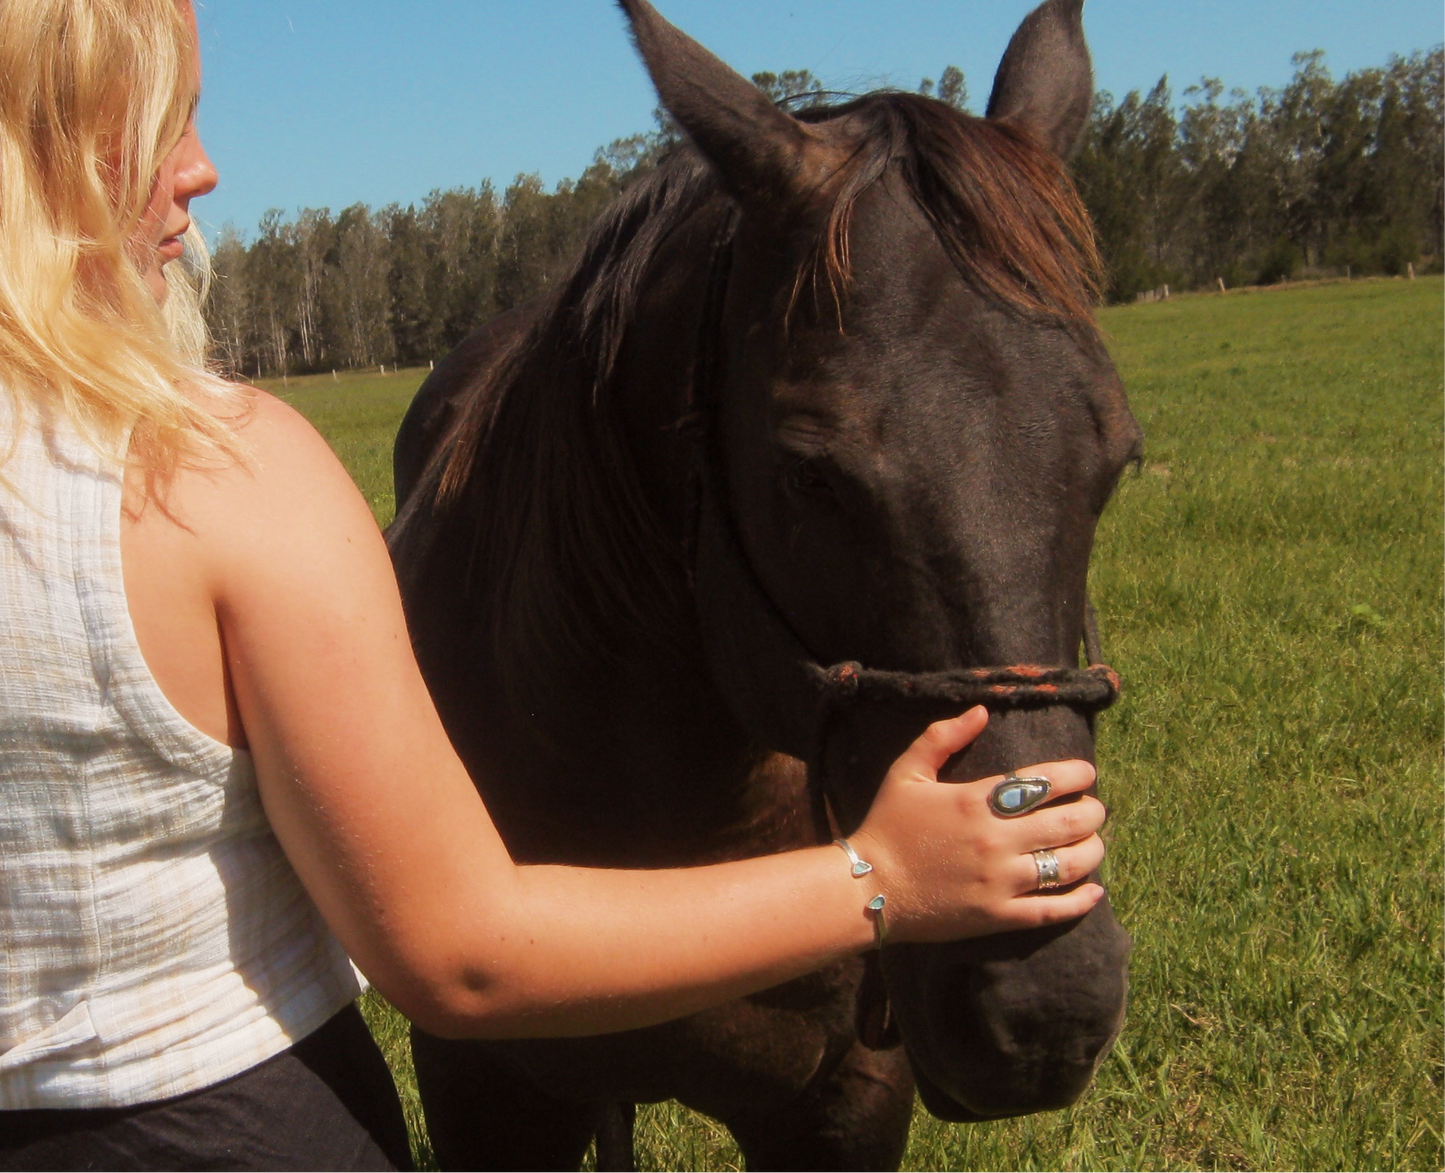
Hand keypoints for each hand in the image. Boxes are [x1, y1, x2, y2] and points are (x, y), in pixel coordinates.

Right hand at [850, 708, 1106, 943]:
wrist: (867, 889)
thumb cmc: (887, 826)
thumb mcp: (906, 772)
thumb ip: (942, 737)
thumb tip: (981, 711)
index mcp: (975, 801)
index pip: (1044, 782)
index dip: (1075, 775)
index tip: (1086, 773)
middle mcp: (995, 840)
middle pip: (1066, 823)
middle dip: (1092, 812)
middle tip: (1095, 809)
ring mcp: (1000, 882)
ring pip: (1068, 865)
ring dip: (1092, 850)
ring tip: (1094, 842)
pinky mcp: (999, 916)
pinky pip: (1052, 910)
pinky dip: (1080, 901)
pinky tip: (1094, 889)